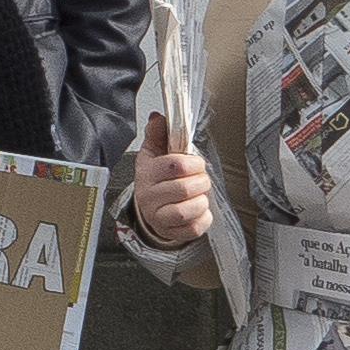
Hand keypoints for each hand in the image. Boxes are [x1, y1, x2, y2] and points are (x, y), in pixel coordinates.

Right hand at [126, 131, 213, 248]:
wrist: (151, 210)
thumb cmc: (156, 180)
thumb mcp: (153, 155)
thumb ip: (158, 134)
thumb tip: (159, 117)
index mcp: (146, 173)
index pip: (174, 165)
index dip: (194, 163)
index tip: (196, 163)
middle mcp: (149, 196)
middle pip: (184, 188)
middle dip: (201, 182)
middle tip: (200, 180)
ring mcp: (159, 217)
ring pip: (188, 210)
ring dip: (201, 201)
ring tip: (199, 195)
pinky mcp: (172, 232)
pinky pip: (194, 227)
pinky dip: (203, 218)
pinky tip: (199, 210)